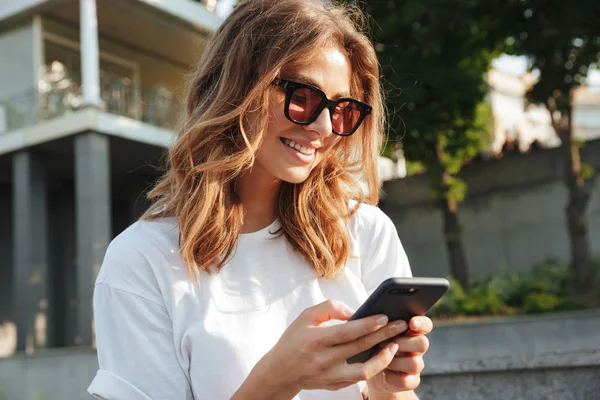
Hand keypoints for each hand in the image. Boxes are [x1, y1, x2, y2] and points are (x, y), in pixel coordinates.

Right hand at [252, 299, 409, 394]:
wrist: (280, 372)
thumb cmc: (294, 340)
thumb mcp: (305, 317)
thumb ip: (329, 309)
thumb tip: (353, 312)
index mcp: (316, 340)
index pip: (347, 332)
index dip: (368, 324)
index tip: (385, 316)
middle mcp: (324, 359)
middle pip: (361, 347)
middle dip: (384, 335)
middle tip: (401, 325)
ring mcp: (331, 375)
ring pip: (364, 370)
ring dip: (383, 357)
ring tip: (395, 345)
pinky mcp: (335, 385)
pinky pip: (359, 378)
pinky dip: (372, 366)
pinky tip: (382, 355)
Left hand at [365, 316, 431, 394]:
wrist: (371, 371)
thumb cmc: (371, 344)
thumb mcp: (372, 332)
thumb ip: (374, 321)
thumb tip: (356, 310)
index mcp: (411, 331)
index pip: (425, 324)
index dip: (421, 323)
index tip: (411, 323)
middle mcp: (417, 347)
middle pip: (423, 343)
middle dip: (403, 343)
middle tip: (383, 343)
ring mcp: (416, 365)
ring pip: (415, 363)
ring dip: (395, 361)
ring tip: (380, 359)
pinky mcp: (411, 381)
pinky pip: (407, 381)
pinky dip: (393, 378)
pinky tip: (383, 373)